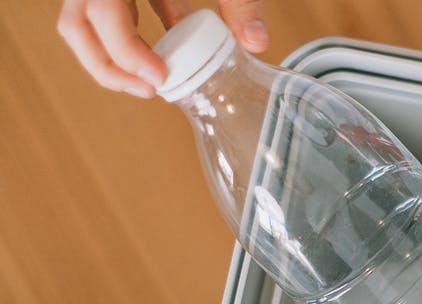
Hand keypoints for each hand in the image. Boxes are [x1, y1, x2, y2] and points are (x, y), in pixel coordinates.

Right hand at [57, 0, 268, 98]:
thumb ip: (239, 0)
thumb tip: (256, 42)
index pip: (101, 14)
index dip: (126, 51)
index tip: (160, 78)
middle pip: (78, 26)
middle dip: (109, 66)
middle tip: (152, 90)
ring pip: (83, 24)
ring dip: (112, 59)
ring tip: (153, 84)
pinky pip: (109, 15)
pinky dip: (130, 41)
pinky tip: (164, 58)